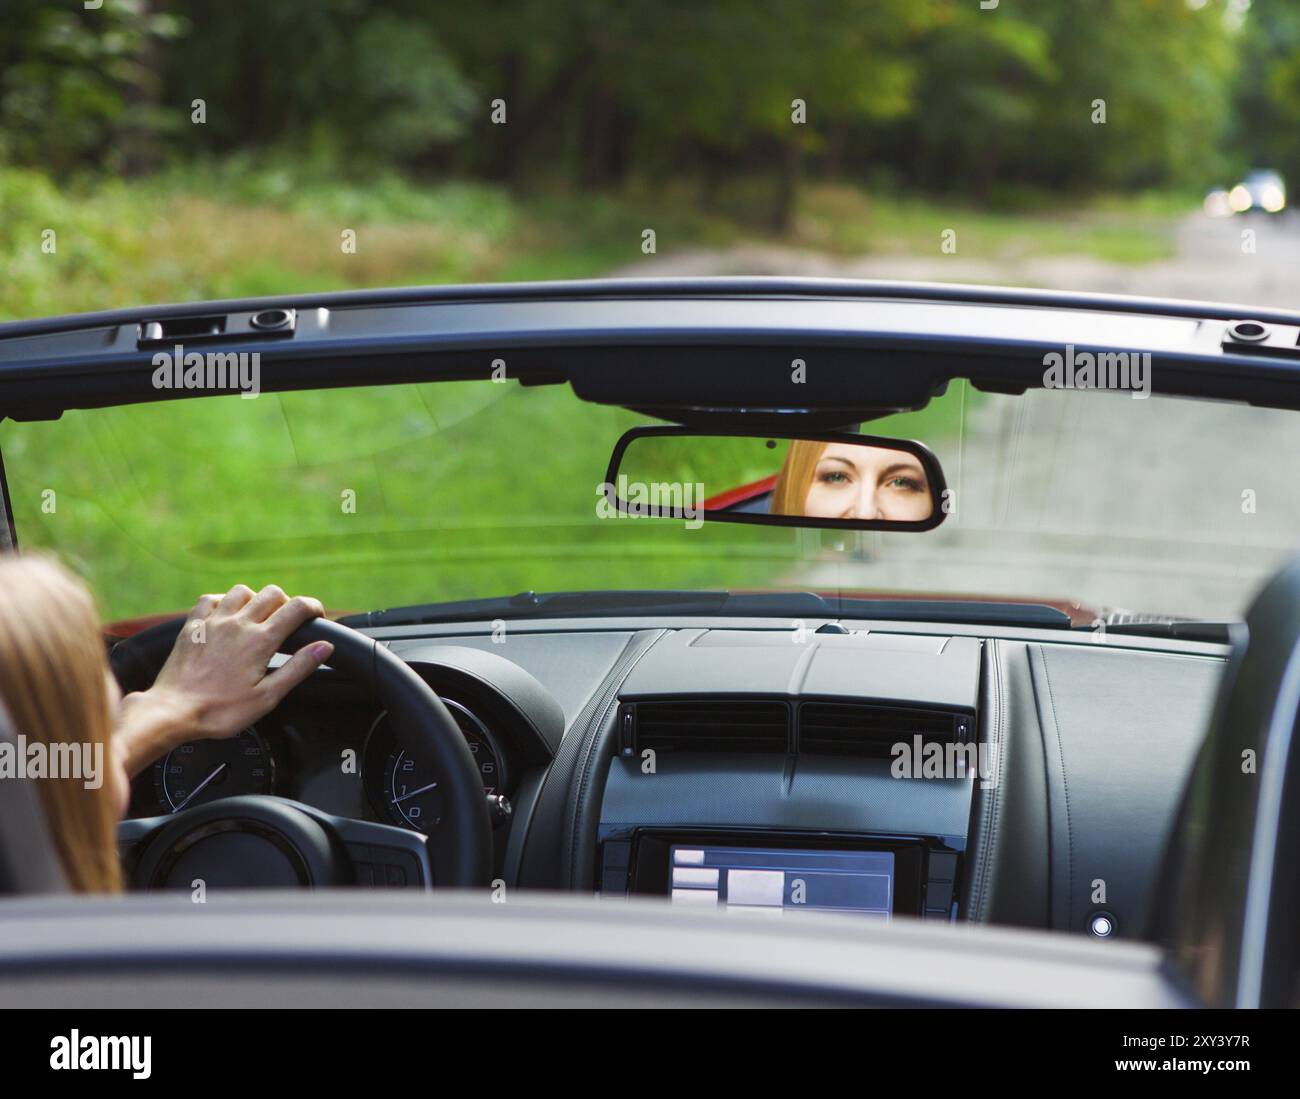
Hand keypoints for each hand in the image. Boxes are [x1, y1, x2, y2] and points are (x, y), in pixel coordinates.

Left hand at [116, 585, 332, 775]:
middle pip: (272, 593)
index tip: (316, 617)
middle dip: (287, 603)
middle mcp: (238, 624)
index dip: (313, 607)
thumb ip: (298, 668)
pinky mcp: (193, 626)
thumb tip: (324, 647)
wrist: (172, 712)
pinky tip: (226, 616)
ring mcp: (213, 622)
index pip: (296, 607)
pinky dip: (223, 601)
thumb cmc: (220, 710)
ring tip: (258, 618)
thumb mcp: (267, 697)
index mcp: (260, 640)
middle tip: (288, 623)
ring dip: (256, 600)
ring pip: (242, 591)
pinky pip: (210, 599)